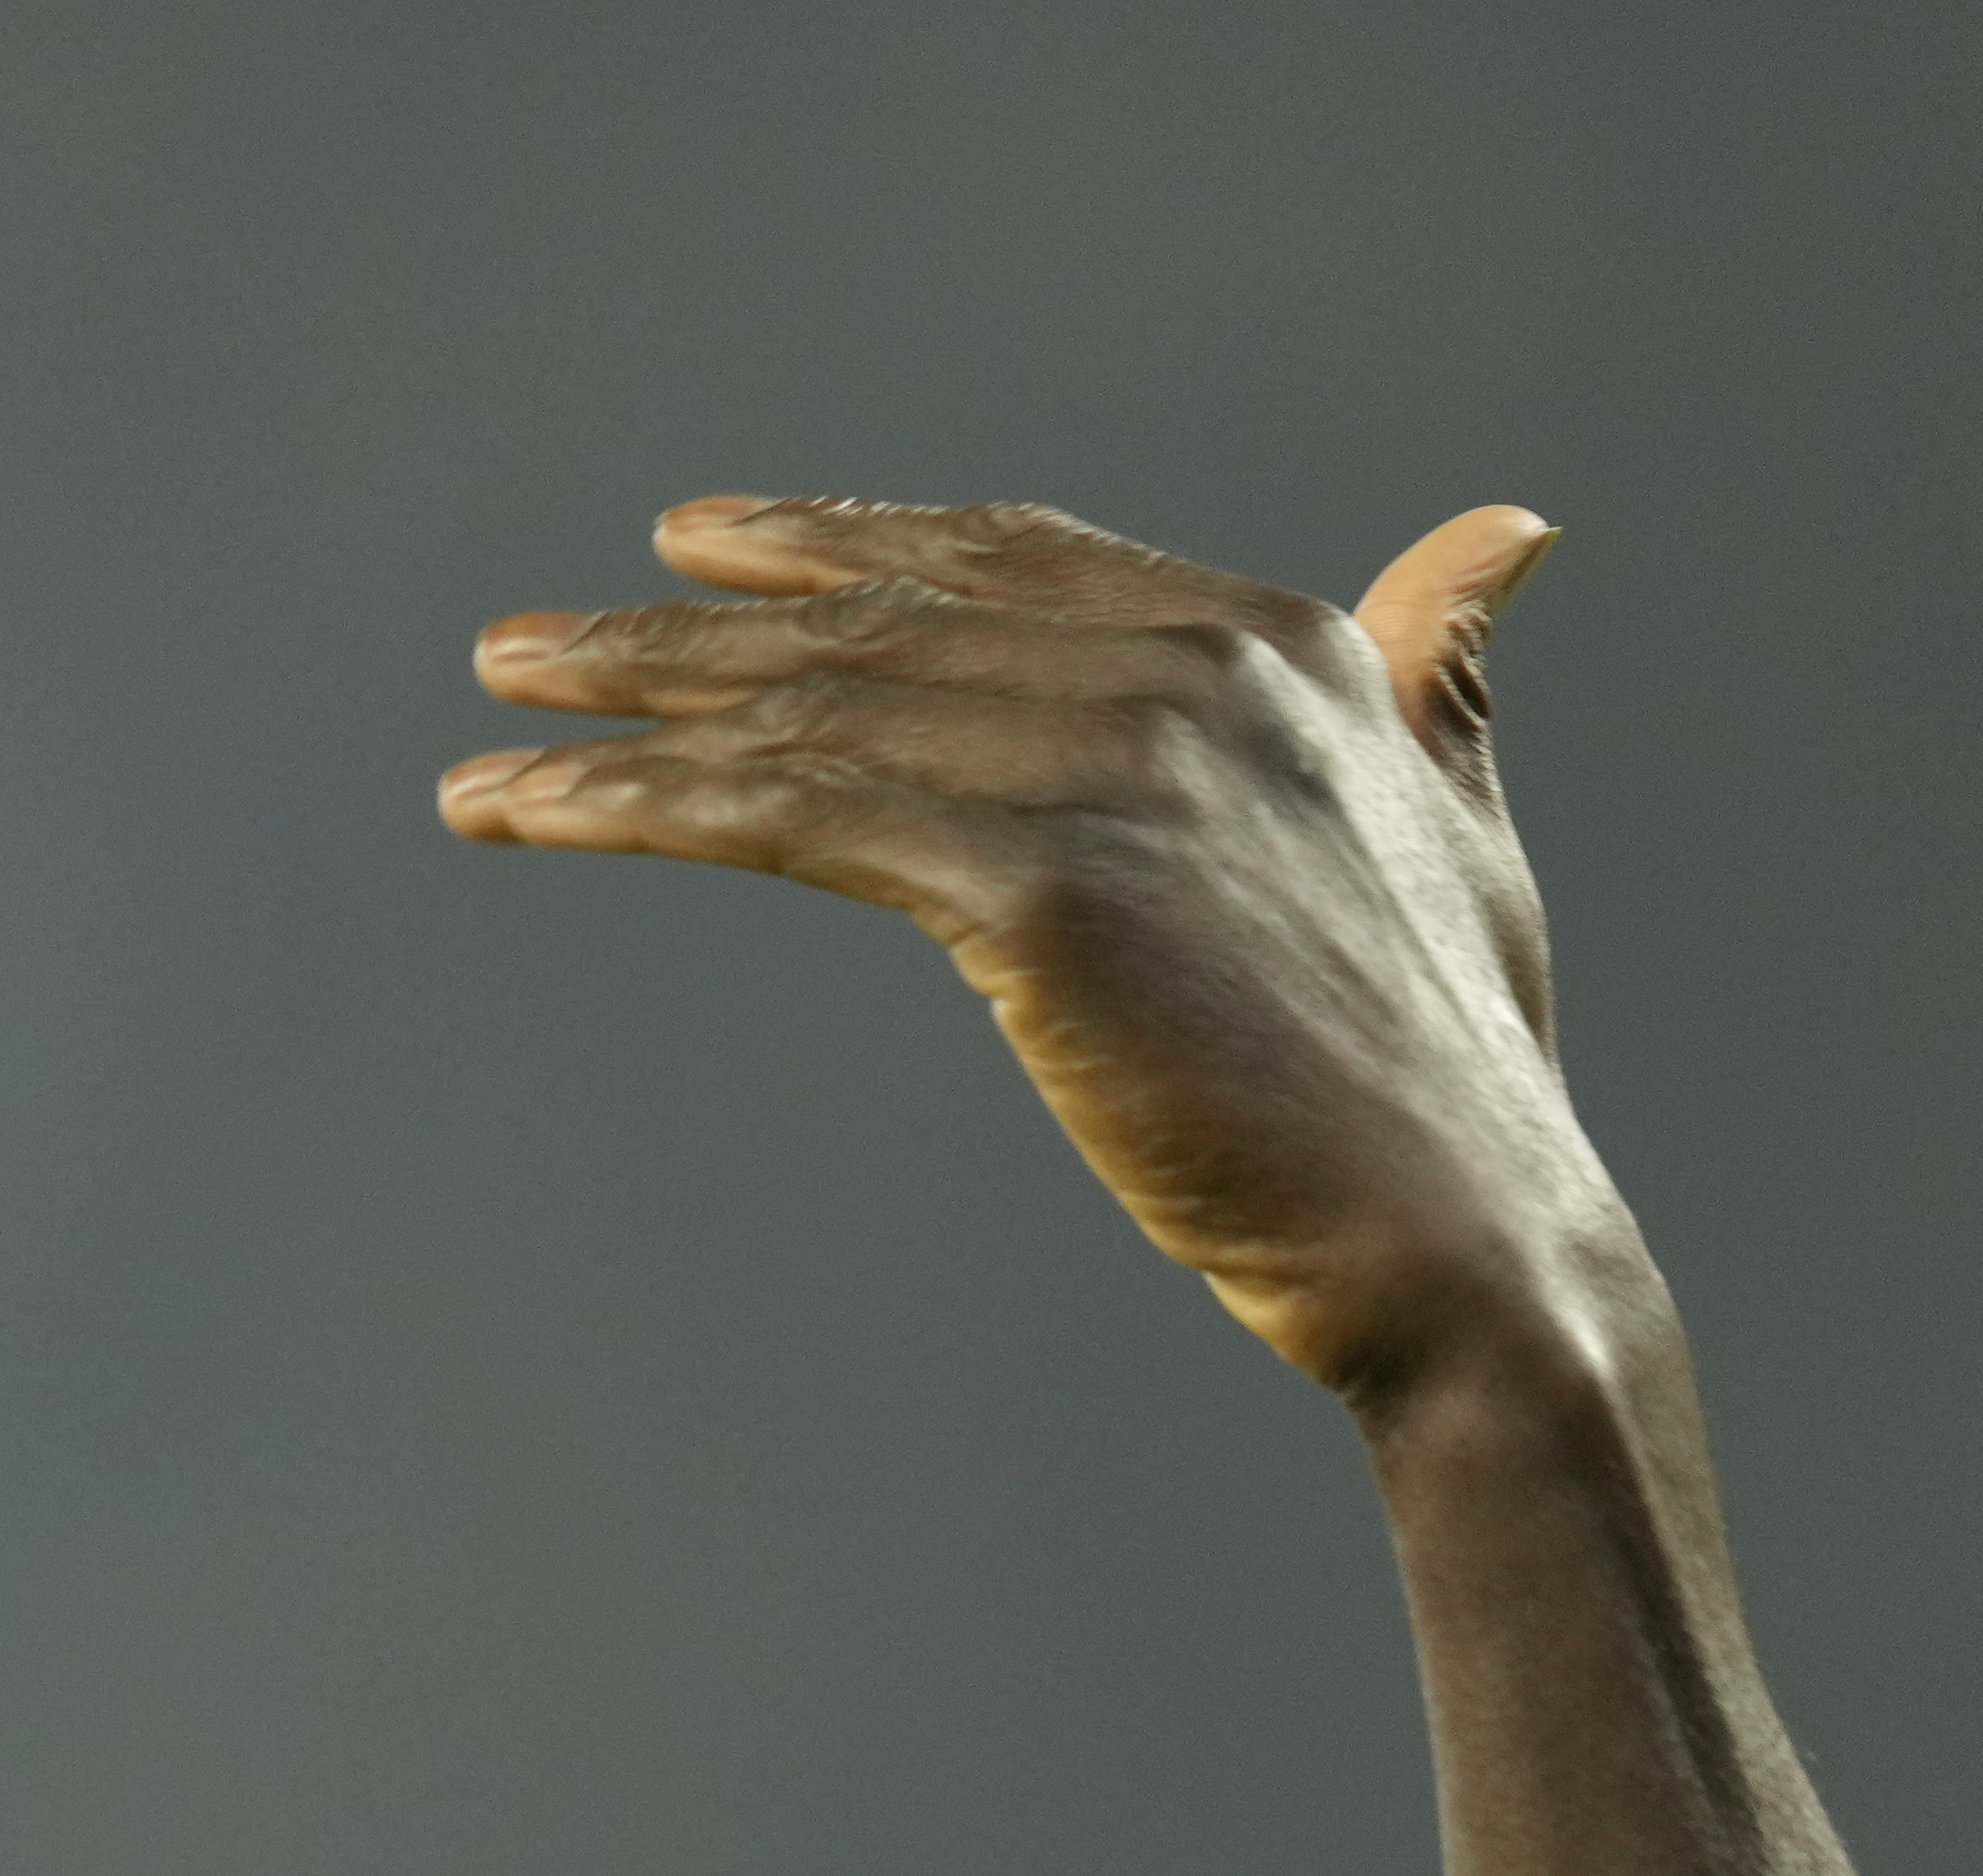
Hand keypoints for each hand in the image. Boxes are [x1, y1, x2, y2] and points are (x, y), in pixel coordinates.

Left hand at [446, 497, 1599, 1398]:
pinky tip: (520, 810)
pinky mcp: (1038, 886)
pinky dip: (635, 803)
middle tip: (528, 644)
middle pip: (876, 625)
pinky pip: (783, 815)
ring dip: (621, 712)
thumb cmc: (1441, 1066)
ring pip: (806, 710)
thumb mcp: (1450, 821)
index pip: (1002, 559)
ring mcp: (1115, 767)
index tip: (696, 546)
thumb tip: (1492, 539)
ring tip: (491, 723)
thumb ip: (1432, 678)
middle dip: (682, 630)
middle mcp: (1191, 671)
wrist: (1457, 1230)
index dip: (841, 542)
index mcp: (1275, 642)